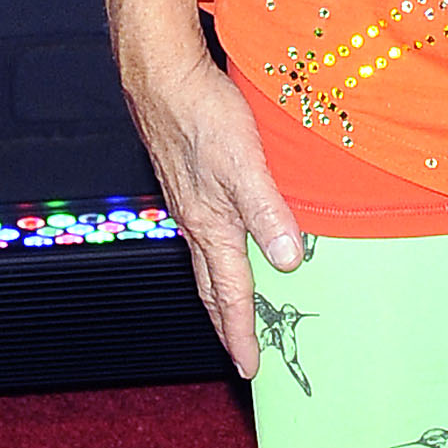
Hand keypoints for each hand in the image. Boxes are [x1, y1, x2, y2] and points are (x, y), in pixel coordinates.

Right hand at [122, 43, 303, 377]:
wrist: (162, 78)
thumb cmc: (202, 116)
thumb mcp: (245, 164)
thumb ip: (267, 211)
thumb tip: (286, 260)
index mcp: (211, 226)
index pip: (231, 294)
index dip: (241, 333)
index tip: (250, 369)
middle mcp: (196, 222)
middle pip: (213, 287)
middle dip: (227, 323)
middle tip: (240, 352)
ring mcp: (189, 202)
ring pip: (207, 261)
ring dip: (222, 290)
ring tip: (235, 309)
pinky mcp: (187, 180)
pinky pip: (204, 233)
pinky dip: (217, 253)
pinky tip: (225, 240)